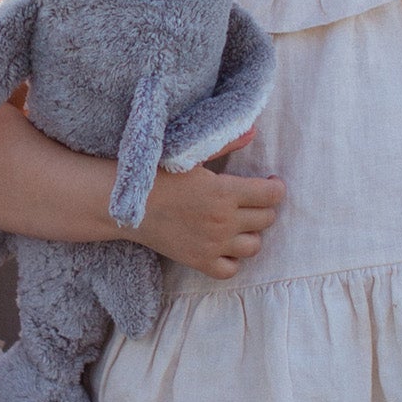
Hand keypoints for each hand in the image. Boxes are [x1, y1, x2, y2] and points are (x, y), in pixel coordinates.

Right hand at [138, 132, 283, 278]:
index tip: (269, 182)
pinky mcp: (198, 261)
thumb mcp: (192, 154)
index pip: (272, 196)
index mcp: (225, 192)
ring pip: (254, 246)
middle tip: (251, 200)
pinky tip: (225, 245)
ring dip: (251, 233)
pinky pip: (230, 270)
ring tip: (239, 222)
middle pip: (266, 219)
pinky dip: (232, 259)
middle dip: (263, 207)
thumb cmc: (157, 174)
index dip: (276, 187)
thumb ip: (226, 143)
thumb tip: (254, 131)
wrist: (125, 204)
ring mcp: (212, 244)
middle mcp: (223, 221)